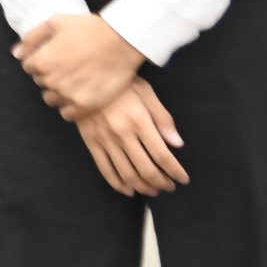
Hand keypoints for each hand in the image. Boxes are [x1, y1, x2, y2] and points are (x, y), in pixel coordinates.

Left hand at [15, 12, 143, 119]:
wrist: (121, 41)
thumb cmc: (88, 28)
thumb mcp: (56, 22)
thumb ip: (32, 38)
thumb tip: (16, 53)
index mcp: (43, 61)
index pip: (28, 66)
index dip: (40, 59)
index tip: (54, 54)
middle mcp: (52, 81)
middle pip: (40, 82)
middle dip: (49, 74)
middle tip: (67, 65)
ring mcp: (68, 96)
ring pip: (51, 99)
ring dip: (57, 91)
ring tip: (73, 79)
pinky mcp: (85, 106)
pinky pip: (67, 114)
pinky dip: (69, 106)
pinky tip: (79, 93)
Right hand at [75, 79, 187, 196]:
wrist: (83, 76)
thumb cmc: (120, 83)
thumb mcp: (145, 91)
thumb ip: (162, 117)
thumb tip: (177, 143)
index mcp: (139, 120)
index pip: (162, 155)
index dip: (175, 171)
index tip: (183, 178)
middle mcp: (122, 133)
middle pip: (146, 169)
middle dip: (162, 183)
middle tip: (169, 186)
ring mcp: (105, 140)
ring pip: (127, 174)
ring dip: (143, 187)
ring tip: (153, 190)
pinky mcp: (91, 143)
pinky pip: (105, 170)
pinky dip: (118, 184)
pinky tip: (128, 190)